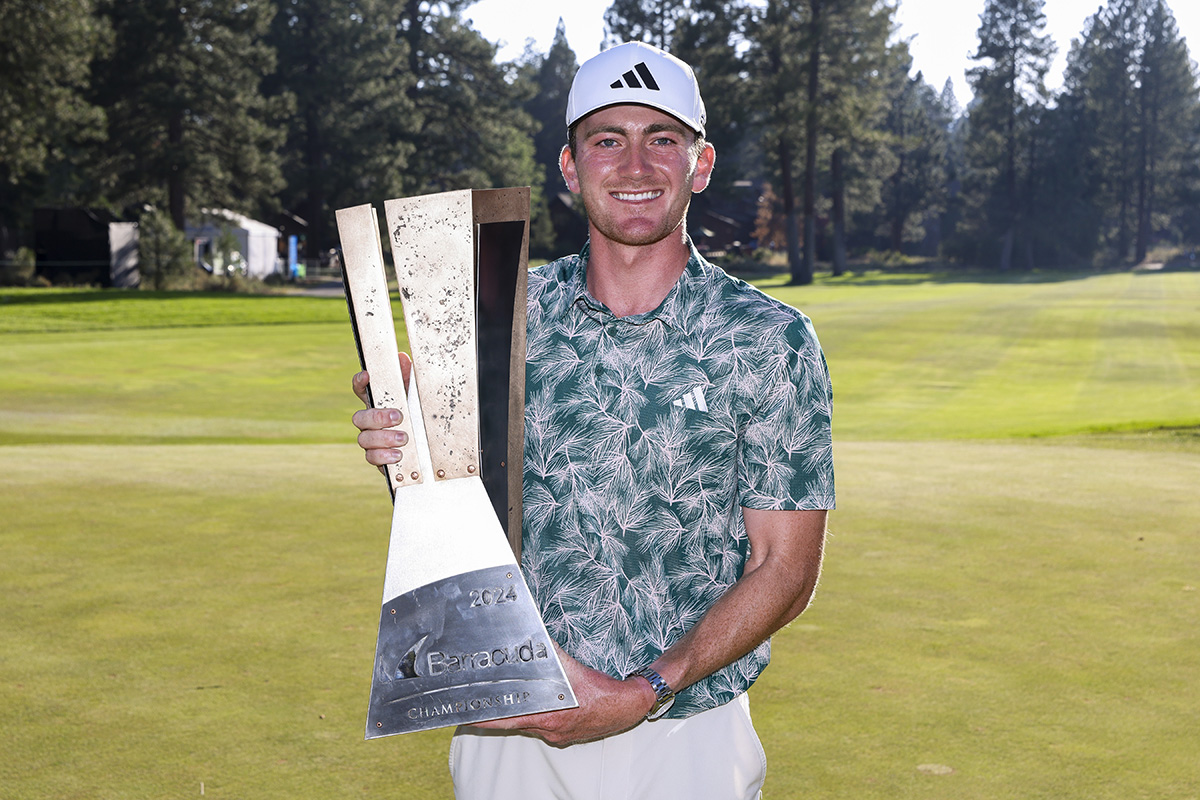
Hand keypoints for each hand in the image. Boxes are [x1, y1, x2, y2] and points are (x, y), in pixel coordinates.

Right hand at [351, 352, 412, 469]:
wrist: (427, 448)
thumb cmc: (418, 417)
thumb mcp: (416, 397)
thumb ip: (408, 379)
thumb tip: (402, 358)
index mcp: (378, 404)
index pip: (361, 390)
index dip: (360, 382)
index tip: (367, 376)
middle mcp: (370, 423)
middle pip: (359, 418)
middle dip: (377, 417)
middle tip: (398, 417)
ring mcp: (372, 441)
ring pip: (363, 439)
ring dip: (383, 438)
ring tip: (403, 438)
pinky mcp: (378, 458)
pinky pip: (371, 457)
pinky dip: (383, 456)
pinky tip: (398, 454)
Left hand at [468, 643, 655, 746]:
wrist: (631, 706)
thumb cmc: (605, 691)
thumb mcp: (574, 669)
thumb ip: (552, 655)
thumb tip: (536, 641)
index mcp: (547, 716)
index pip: (505, 721)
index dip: (483, 719)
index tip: (464, 715)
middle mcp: (548, 729)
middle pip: (511, 724)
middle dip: (493, 717)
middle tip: (472, 709)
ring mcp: (557, 733)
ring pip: (528, 724)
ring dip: (515, 715)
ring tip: (499, 704)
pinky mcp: (566, 733)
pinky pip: (543, 725)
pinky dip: (535, 716)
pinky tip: (537, 706)